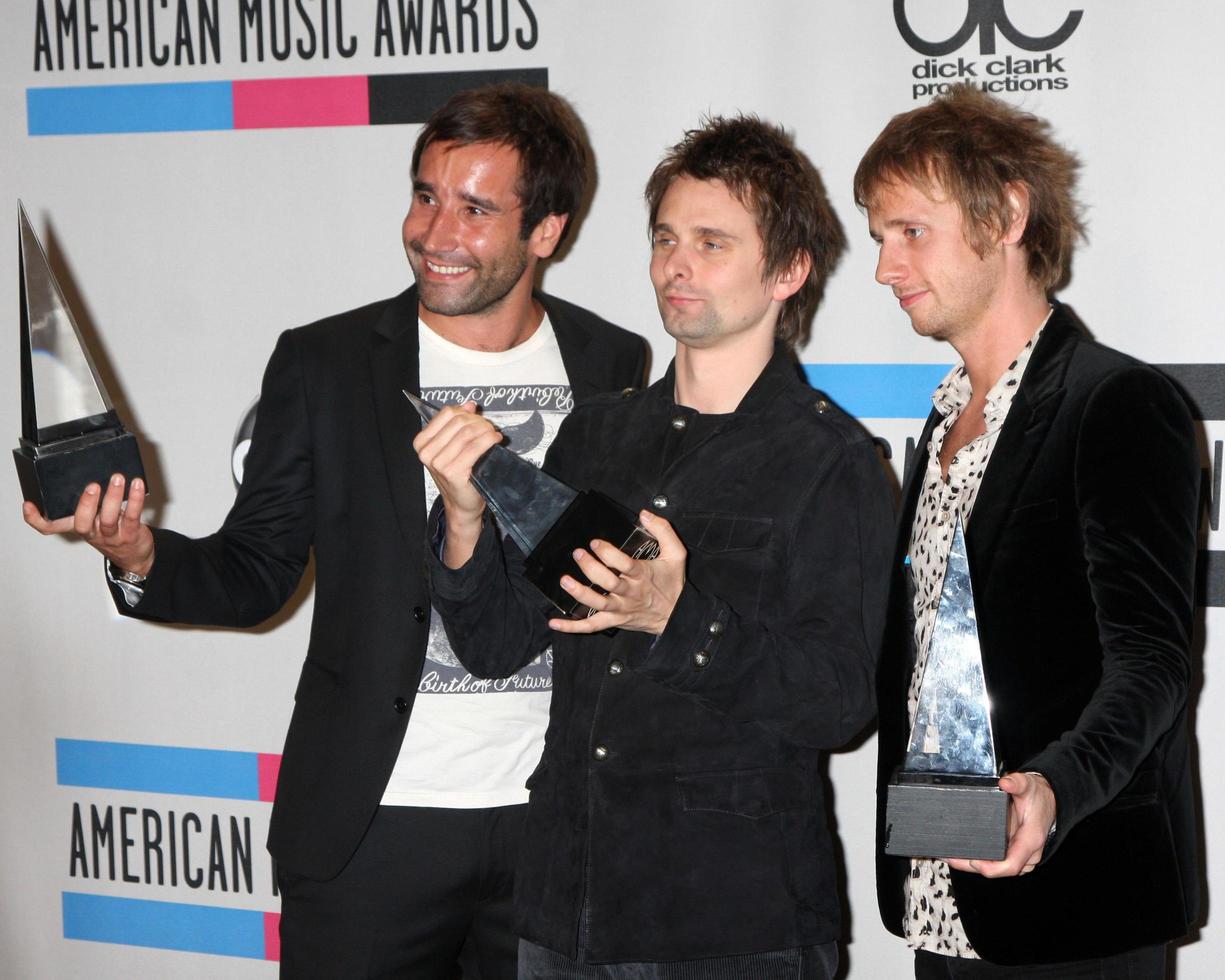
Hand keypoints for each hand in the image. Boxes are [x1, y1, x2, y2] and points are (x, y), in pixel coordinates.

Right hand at [22, 474, 155, 576]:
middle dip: (85, 504)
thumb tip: (86, 472)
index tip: (29, 505)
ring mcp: (111, 535)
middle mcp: (92, 533)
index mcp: (78, 526)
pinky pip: (132, 516)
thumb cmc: (113, 532)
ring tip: (117, 478)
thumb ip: (88, 503)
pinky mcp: (131, 533)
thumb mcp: (95, 520)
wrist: (135, 556)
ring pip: (108, 518)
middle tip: (91, 486)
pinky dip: (135, 499)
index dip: (36, 519)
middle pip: (81, 523)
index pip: (50, 528)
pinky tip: (136, 484)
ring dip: (113, 496)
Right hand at [412, 401, 502, 567]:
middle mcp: (427, 452)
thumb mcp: (452, 447)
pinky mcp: (453, 471)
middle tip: (489, 428)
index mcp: (422, 442)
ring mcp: (438, 463)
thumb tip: (469, 405)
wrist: (461, 503)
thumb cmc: (458, 476)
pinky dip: (489, 440)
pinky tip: (495, 441)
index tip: (477, 418)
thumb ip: (457, 425)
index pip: (447, 413)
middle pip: (459, 421)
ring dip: (486, 430)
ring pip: (468, 432)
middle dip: (479, 421)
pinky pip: (476, 446)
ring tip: (493, 434)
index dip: (466, 412)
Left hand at [548, 510, 685, 635]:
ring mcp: (621, 609)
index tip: (596, 543)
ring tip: (565, 581)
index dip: (608, 553)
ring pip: (598, 604)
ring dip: (579, 593)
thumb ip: (663, 530)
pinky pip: (591, 626)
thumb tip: (645, 514)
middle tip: (578, 554)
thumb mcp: (676, 554)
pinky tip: (555, 622)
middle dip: (591, 568)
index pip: (624, 564)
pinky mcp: (614, 621)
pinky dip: (572, 627)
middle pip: (608, 583)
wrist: (677, 616)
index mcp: (642, 575)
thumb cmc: (673, 584)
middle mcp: (630, 593)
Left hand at [945, 771, 1055, 876]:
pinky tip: (960, 853)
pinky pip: (995, 861)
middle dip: (972, 866)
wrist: (1048, 801)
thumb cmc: (1038, 798)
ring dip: (971, 864)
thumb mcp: (1029, 786)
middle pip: (998, 869)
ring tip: (948, 856)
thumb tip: (1005, 782)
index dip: (992, 867)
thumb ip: (1017, 782)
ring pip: (995, 867)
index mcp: (1030, 840)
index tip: (974, 861)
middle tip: (949, 857)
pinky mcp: (1012, 852)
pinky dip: (977, 858)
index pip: (1011, 864)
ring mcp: (1019, 855)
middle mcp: (1026, 854)